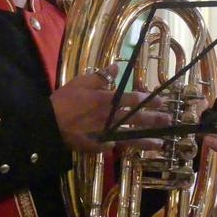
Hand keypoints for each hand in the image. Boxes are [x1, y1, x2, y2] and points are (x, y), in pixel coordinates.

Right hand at [50, 63, 170, 151]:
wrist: (48, 124)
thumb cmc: (63, 100)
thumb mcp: (80, 82)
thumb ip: (100, 77)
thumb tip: (116, 68)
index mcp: (106, 100)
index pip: (132, 99)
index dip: (148, 99)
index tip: (161, 101)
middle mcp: (109, 118)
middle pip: (136, 119)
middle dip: (154, 119)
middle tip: (168, 120)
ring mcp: (104, 134)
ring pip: (130, 138)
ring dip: (146, 140)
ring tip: (160, 144)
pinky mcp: (97, 146)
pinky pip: (112, 146)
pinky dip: (120, 146)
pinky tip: (130, 148)